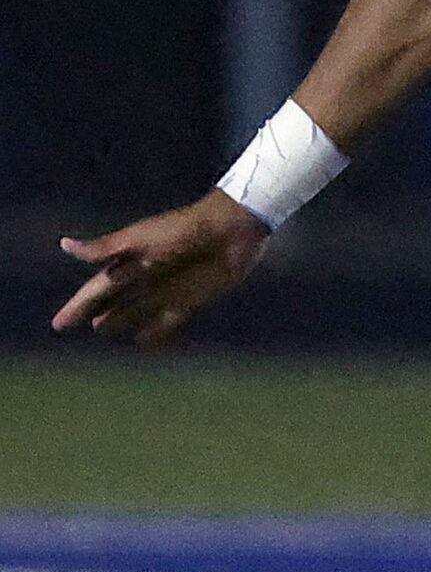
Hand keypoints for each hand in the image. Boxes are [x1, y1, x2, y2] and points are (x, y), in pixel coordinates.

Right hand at [52, 188, 270, 345]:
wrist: (230, 231)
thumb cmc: (184, 230)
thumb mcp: (141, 238)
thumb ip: (106, 248)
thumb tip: (64, 245)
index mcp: (131, 259)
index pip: (97, 287)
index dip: (78, 305)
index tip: (59, 324)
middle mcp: (146, 275)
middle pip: (113, 298)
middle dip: (93, 311)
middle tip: (71, 326)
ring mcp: (167, 289)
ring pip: (136, 309)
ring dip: (120, 319)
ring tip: (102, 331)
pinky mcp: (190, 299)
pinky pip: (168, 320)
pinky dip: (155, 331)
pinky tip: (144, 341)